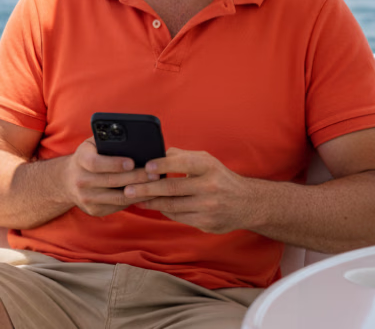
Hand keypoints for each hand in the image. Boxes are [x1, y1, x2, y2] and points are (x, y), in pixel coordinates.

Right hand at [63, 138, 153, 216]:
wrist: (68, 180)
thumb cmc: (89, 156)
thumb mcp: (92, 145)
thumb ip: (107, 140)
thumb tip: (133, 138)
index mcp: (80, 160)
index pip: (96, 163)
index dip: (114, 163)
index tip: (132, 162)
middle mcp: (80, 180)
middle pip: (111, 181)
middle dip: (136, 177)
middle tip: (154, 174)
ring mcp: (86, 198)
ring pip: (118, 198)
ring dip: (139, 192)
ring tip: (155, 185)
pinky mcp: (94, 210)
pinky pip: (118, 206)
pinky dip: (134, 201)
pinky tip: (147, 194)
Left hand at [124, 147, 261, 233]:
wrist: (247, 203)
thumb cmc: (219, 177)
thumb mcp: (206, 161)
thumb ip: (182, 156)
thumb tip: (156, 152)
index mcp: (209, 167)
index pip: (183, 164)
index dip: (163, 165)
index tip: (146, 167)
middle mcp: (210, 187)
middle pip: (172, 189)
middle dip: (147, 189)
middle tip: (127, 189)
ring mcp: (208, 207)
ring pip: (172, 206)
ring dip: (150, 202)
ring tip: (134, 198)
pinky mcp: (206, 223)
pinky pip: (178, 217)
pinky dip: (163, 211)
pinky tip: (152, 206)